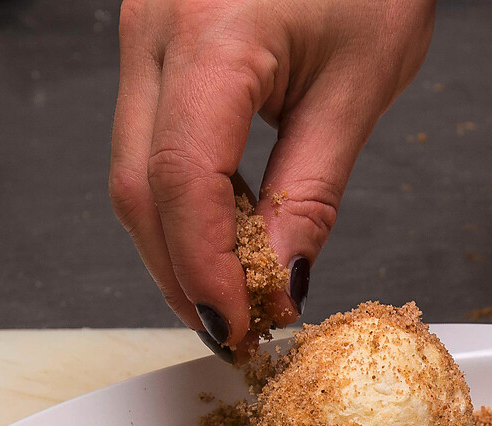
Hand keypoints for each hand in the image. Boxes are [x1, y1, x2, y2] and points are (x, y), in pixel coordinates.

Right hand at [110, 0, 434, 344]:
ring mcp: (142, 29)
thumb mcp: (361, 84)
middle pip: (136, 186)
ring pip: (130, 168)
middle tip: (234, 329)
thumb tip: (281, 278)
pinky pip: (146, 136)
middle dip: (180, 272)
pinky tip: (225, 232)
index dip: (202, 268)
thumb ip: (313, 189)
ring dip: (176, 244)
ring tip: (235, 292)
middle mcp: (155, 26)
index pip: (179, 180)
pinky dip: (181, 199)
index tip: (238, 324)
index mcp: (213, 32)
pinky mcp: (153, 39)